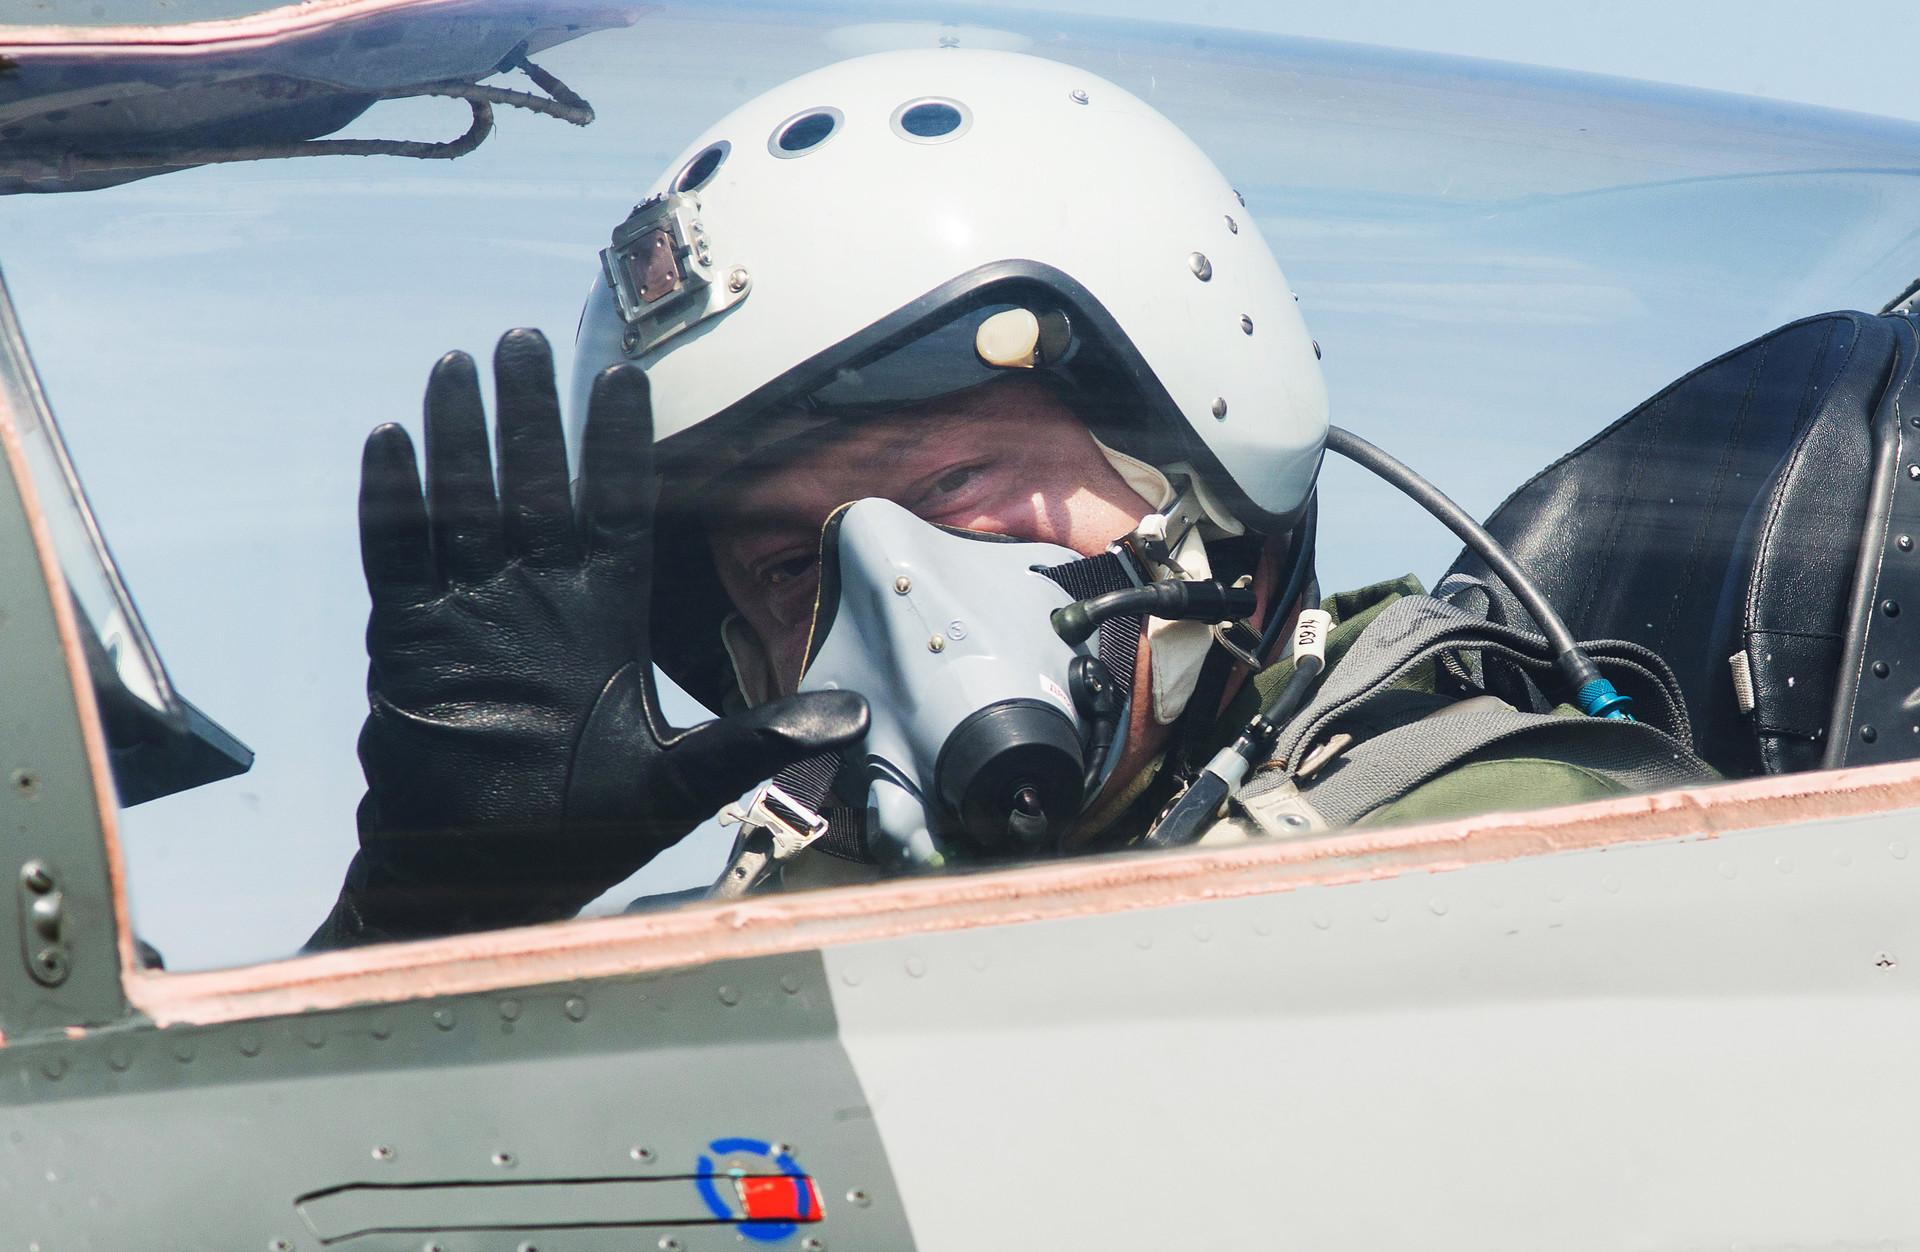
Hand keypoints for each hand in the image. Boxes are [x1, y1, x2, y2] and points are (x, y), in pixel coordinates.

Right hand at [309, 329, 866, 946]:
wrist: (484, 879)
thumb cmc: (584, 831)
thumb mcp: (683, 782)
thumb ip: (758, 739)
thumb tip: (855, 715)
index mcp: (605, 616)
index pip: (616, 509)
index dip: (617, 445)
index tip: (624, 376)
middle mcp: (539, 599)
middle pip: (535, 486)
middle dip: (532, 415)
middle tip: (524, 339)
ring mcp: (472, 613)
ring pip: (465, 503)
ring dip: (462, 437)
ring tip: (458, 365)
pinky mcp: (411, 640)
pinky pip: (399, 558)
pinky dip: (392, 504)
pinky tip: (392, 440)